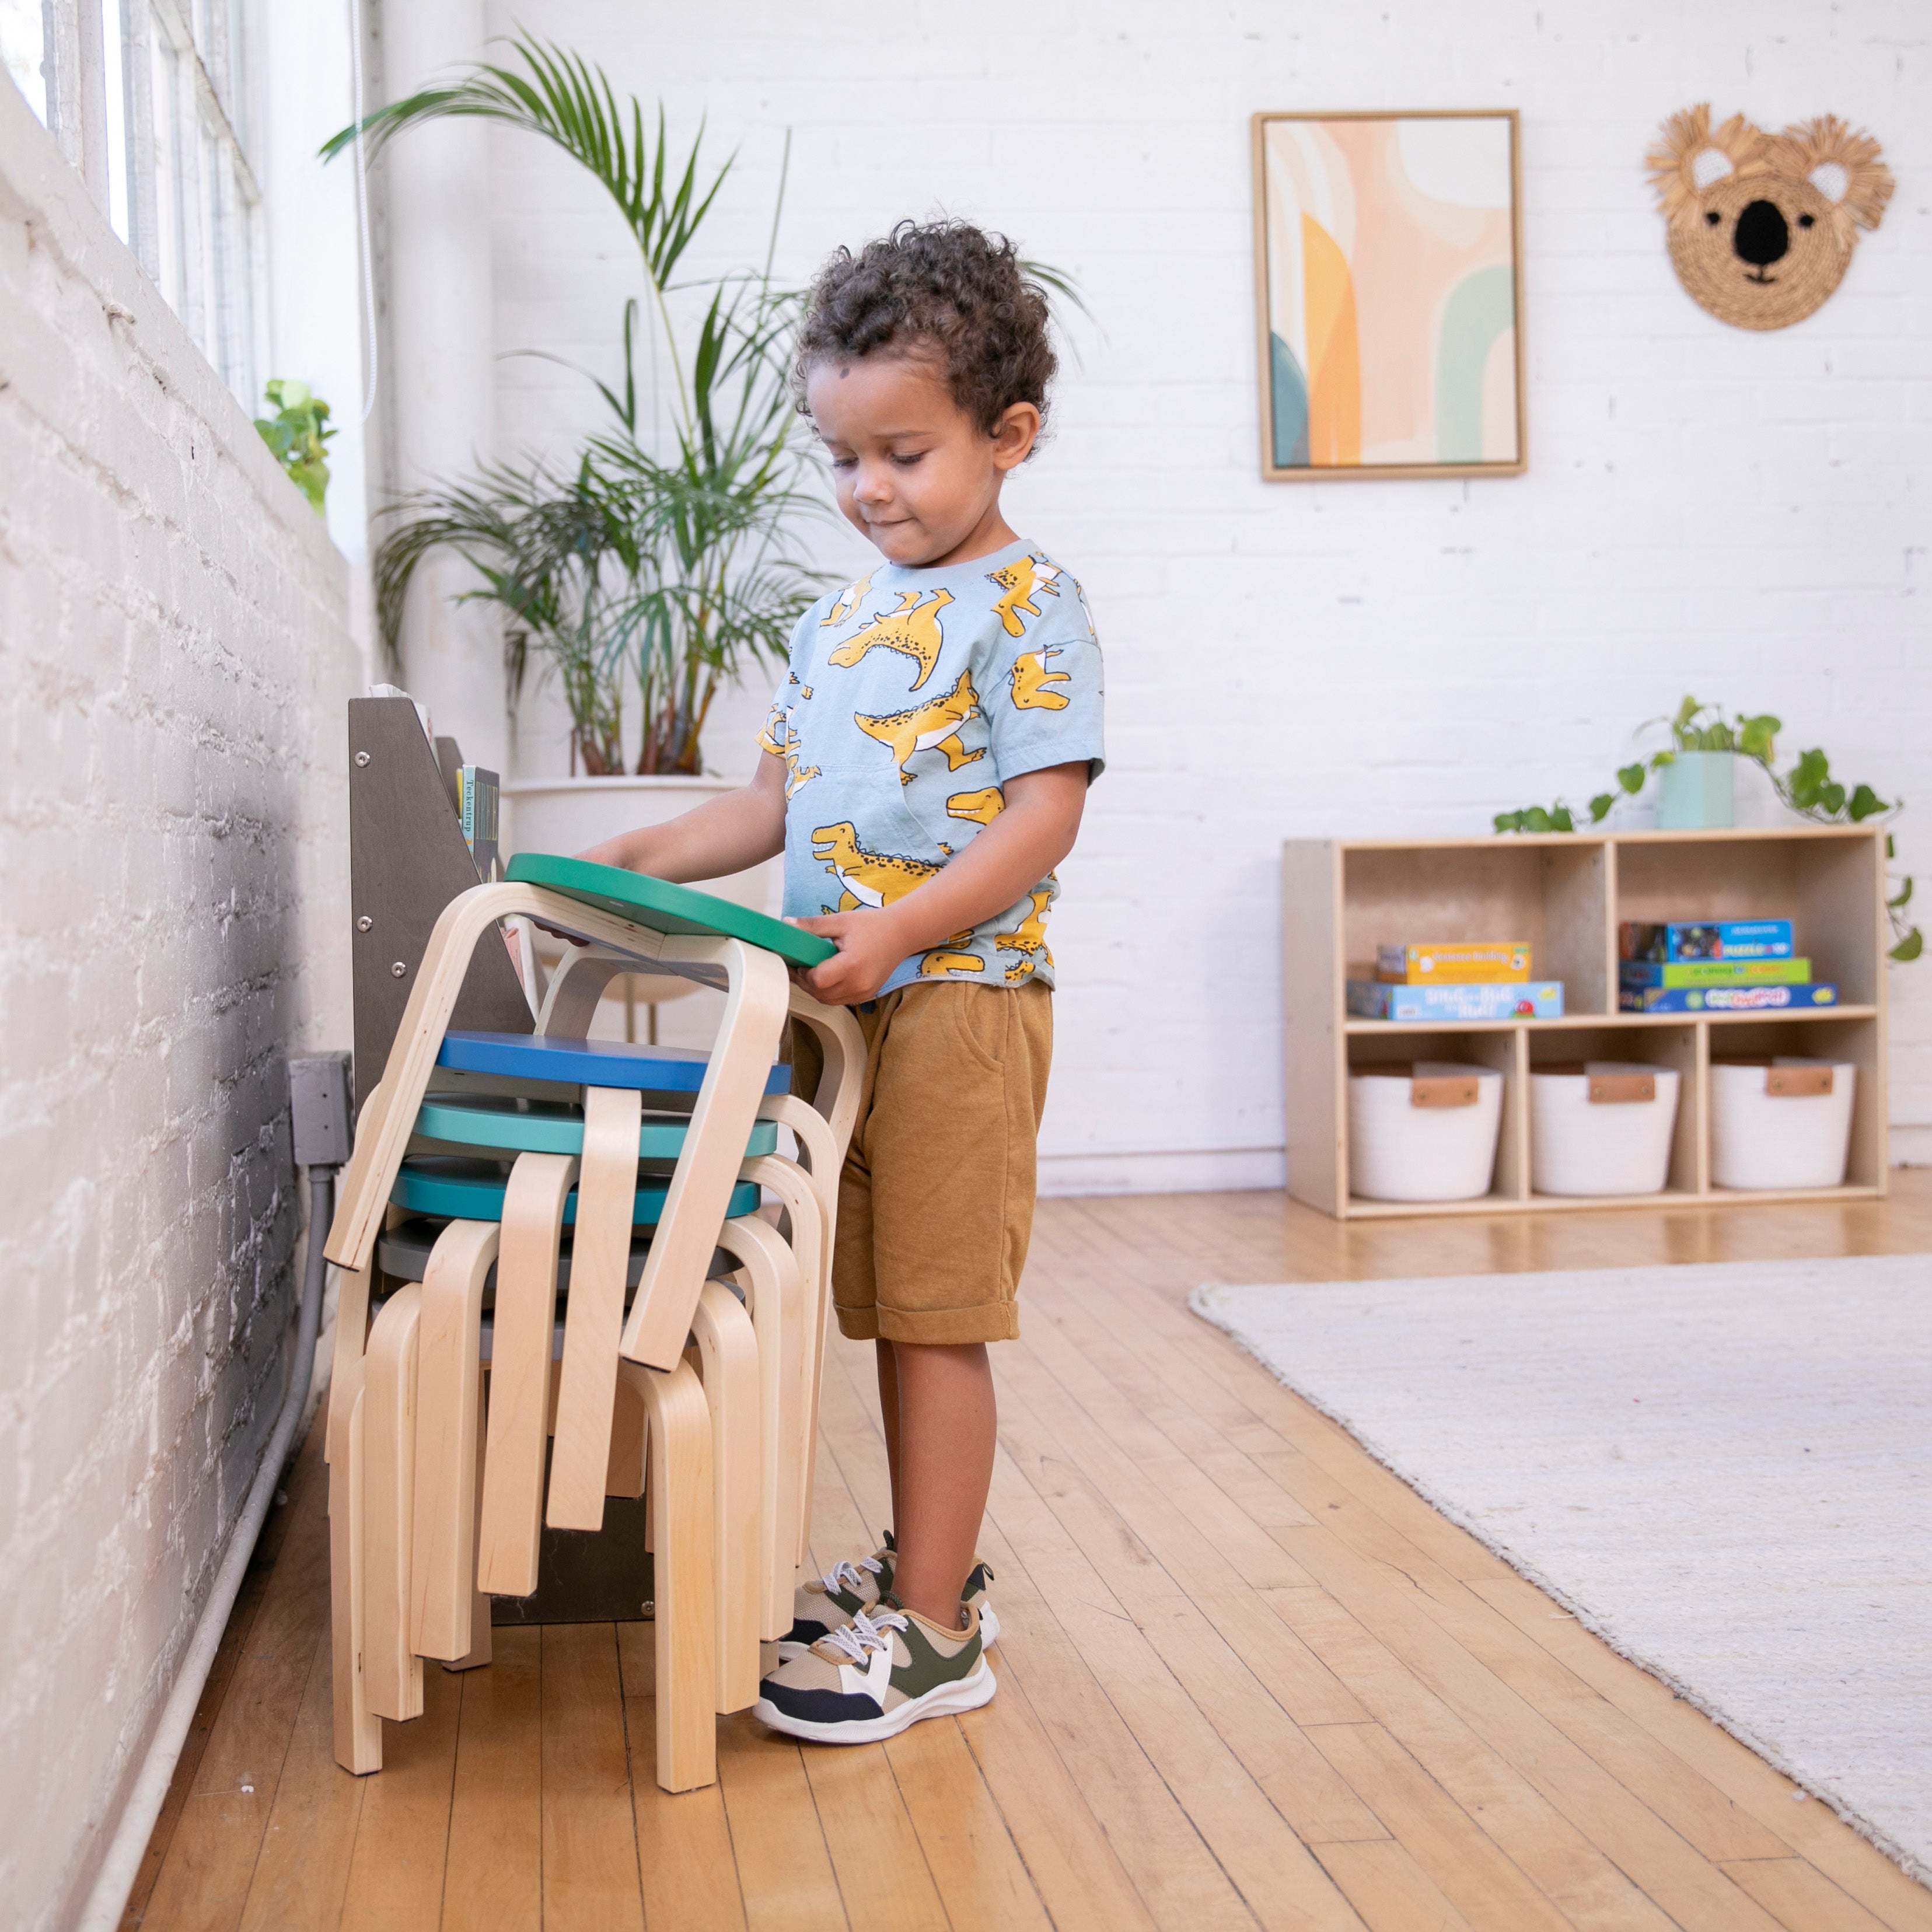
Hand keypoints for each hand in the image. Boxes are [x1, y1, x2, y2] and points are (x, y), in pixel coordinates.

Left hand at [791, 909, 908, 1005]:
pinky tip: (826, 976)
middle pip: (820, 993)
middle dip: (805, 982)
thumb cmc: (872, 925)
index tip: (798, 961)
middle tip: (799, 965)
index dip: (803, 973)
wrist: (900, 934)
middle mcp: (858, 983)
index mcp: (852, 964)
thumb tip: (786, 923)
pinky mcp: (865, 995)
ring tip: (811, 971)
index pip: (817, 980)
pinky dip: (828, 992)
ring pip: (827, 1000)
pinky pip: (838, 1000)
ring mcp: (863, 992)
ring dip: (815, 989)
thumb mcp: (841, 921)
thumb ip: (812, 925)